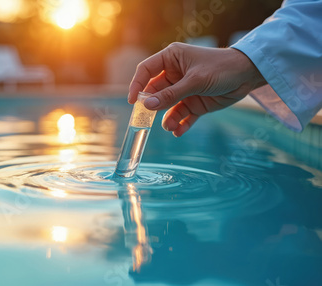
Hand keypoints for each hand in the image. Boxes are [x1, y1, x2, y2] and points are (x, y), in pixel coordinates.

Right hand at [128, 43, 265, 136]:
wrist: (248, 75)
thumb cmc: (221, 68)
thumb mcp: (194, 81)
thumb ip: (170, 94)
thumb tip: (147, 105)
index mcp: (171, 59)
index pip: (146, 71)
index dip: (137, 85)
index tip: (133, 101)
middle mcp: (174, 74)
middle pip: (154, 92)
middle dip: (152, 106)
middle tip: (147, 119)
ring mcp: (184, 90)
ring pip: (167, 107)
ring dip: (167, 118)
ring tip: (170, 127)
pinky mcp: (194, 103)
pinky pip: (182, 115)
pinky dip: (180, 124)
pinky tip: (179, 131)